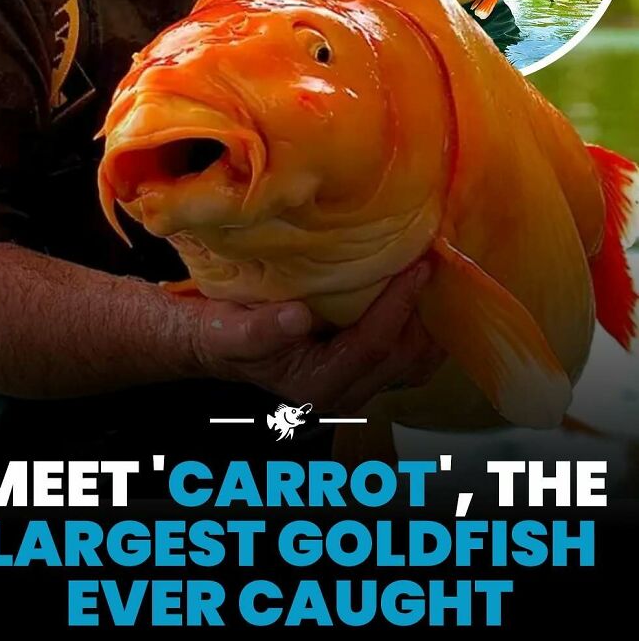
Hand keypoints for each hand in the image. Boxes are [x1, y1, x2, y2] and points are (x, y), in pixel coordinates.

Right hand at [186, 262, 443, 412]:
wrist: (218, 343)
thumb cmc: (223, 334)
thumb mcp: (229, 330)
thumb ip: (260, 330)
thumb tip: (297, 316)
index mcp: (317, 385)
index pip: (372, 346)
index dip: (397, 307)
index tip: (417, 268)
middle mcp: (345, 392)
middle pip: (403, 358)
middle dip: (423, 313)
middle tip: (435, 264)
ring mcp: (357, 384)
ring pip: (413, 363)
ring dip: (429, 323)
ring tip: (436, 278)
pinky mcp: (363, 370)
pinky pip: (407, 356)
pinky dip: (420, 327)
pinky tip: (420, 294)